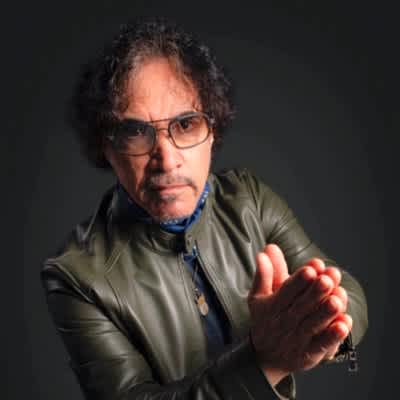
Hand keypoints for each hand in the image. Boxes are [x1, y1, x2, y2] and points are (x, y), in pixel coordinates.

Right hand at [247, 244, 351, 384]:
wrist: (265, 356)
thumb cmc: (265, 319)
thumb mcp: (259, 295)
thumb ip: (265, 272)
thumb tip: (268, 249)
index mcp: (273, 305)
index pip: (287, 290)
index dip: (299, 280)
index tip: (311, 268)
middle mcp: (285, 321)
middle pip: (302, 306)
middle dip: (316, 292)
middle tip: (328, 279)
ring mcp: (297, 338)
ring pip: (313, 324)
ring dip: (326, 312)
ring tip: (338, 299)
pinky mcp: (309, 354)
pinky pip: (322, 345)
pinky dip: (333, 336)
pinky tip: (344, 324)